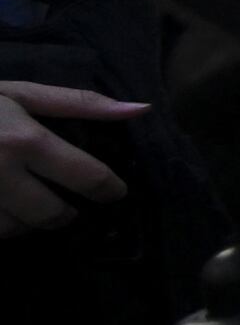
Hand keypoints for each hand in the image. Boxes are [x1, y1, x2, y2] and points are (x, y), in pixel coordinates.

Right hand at [0, 81, 136, 228]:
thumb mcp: (22, 94)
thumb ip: (81, 103)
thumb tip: (141, 110)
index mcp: (24, 140)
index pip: (86, 176)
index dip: (109, 189)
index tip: (114, 193)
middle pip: (53, 214)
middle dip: (66, 213)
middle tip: (66, 206)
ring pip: (17, 230)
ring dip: (28, 222)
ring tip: (26, 203)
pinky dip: (0, 225)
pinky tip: (1, 207)